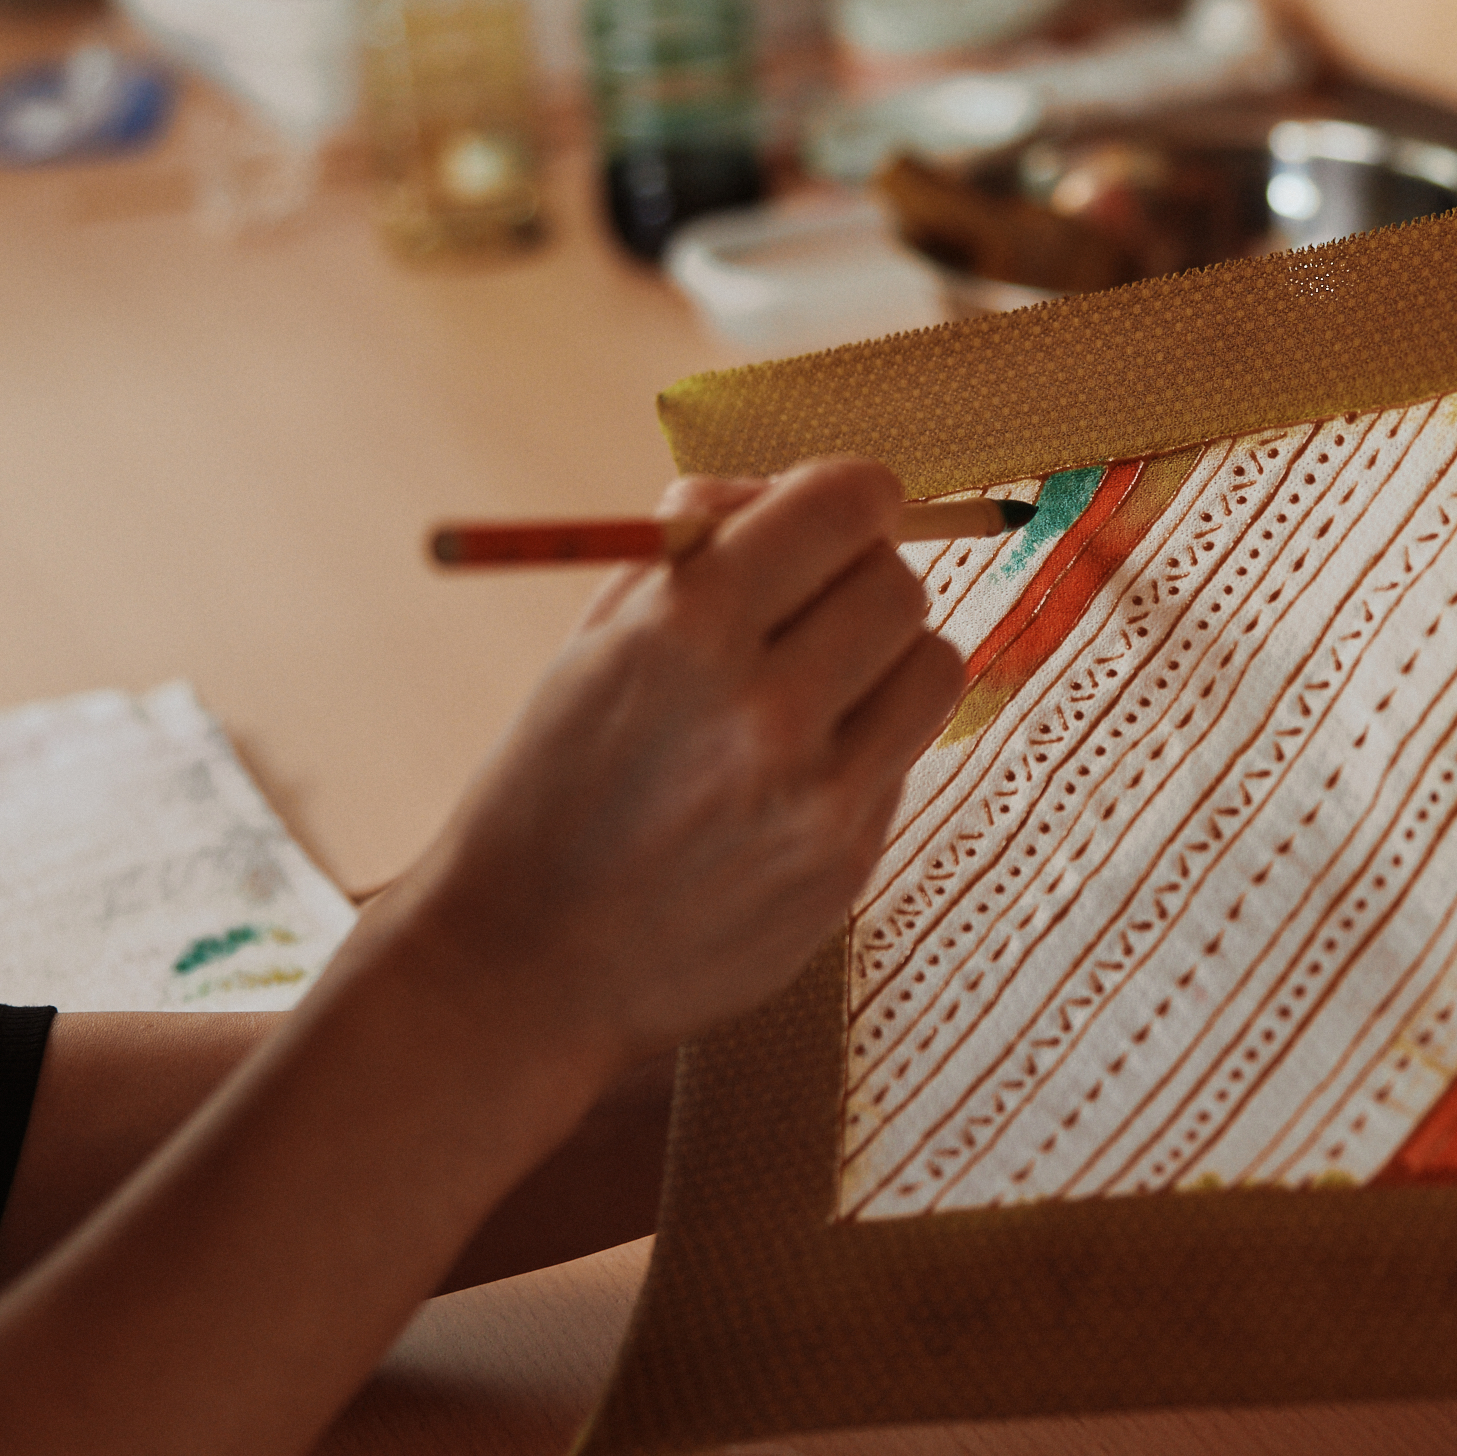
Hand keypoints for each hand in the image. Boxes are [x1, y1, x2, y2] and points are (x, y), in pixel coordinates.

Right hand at [401, 458, 964, 1084]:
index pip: (843, 505)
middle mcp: (764, 707)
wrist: (522, 964)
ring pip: (934, 665)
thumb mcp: (595, 640)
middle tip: (816, 603)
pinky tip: (794, 771)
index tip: (846, 509)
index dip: (854, 495)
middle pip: (900, 584)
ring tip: (820, 684)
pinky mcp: (846, 864)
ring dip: (887, 658)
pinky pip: (905, 756)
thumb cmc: (551, 783)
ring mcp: (816, 797)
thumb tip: (784, 492)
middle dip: (862, 577)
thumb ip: (695, 550)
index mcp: (685, 628)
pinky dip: (867, 743)